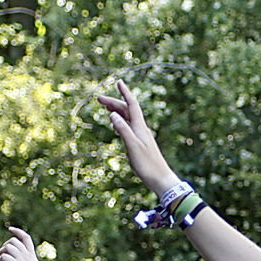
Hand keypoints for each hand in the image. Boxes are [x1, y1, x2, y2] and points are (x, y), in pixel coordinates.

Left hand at [0, 227, 48, 260]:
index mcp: (32, 256)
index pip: (26, 238)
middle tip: (2, 259)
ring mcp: (22, 260)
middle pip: (12, 241)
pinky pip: (3, 257)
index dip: (17, 231)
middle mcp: (27, 256)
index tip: (10, 228)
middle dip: (4, 247)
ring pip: (7, 247)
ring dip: (0, 254)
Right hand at [98, 81, 180, 195]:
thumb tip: (112, 114)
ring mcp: (141, 136)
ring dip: (117, 111)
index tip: (119, 81)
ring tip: (106, 107)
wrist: (161, 179)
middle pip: (128, 110)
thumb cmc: (147, 165)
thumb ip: (123, 130)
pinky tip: (117, 124)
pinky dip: (121, 121)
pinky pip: (129, 127)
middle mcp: (141, 129)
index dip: (125, 92)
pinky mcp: (141, 144)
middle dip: (114, 102)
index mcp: (140, 127)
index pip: (132, 105)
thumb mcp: (132, 147)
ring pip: (128, 118)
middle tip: (99, 99)